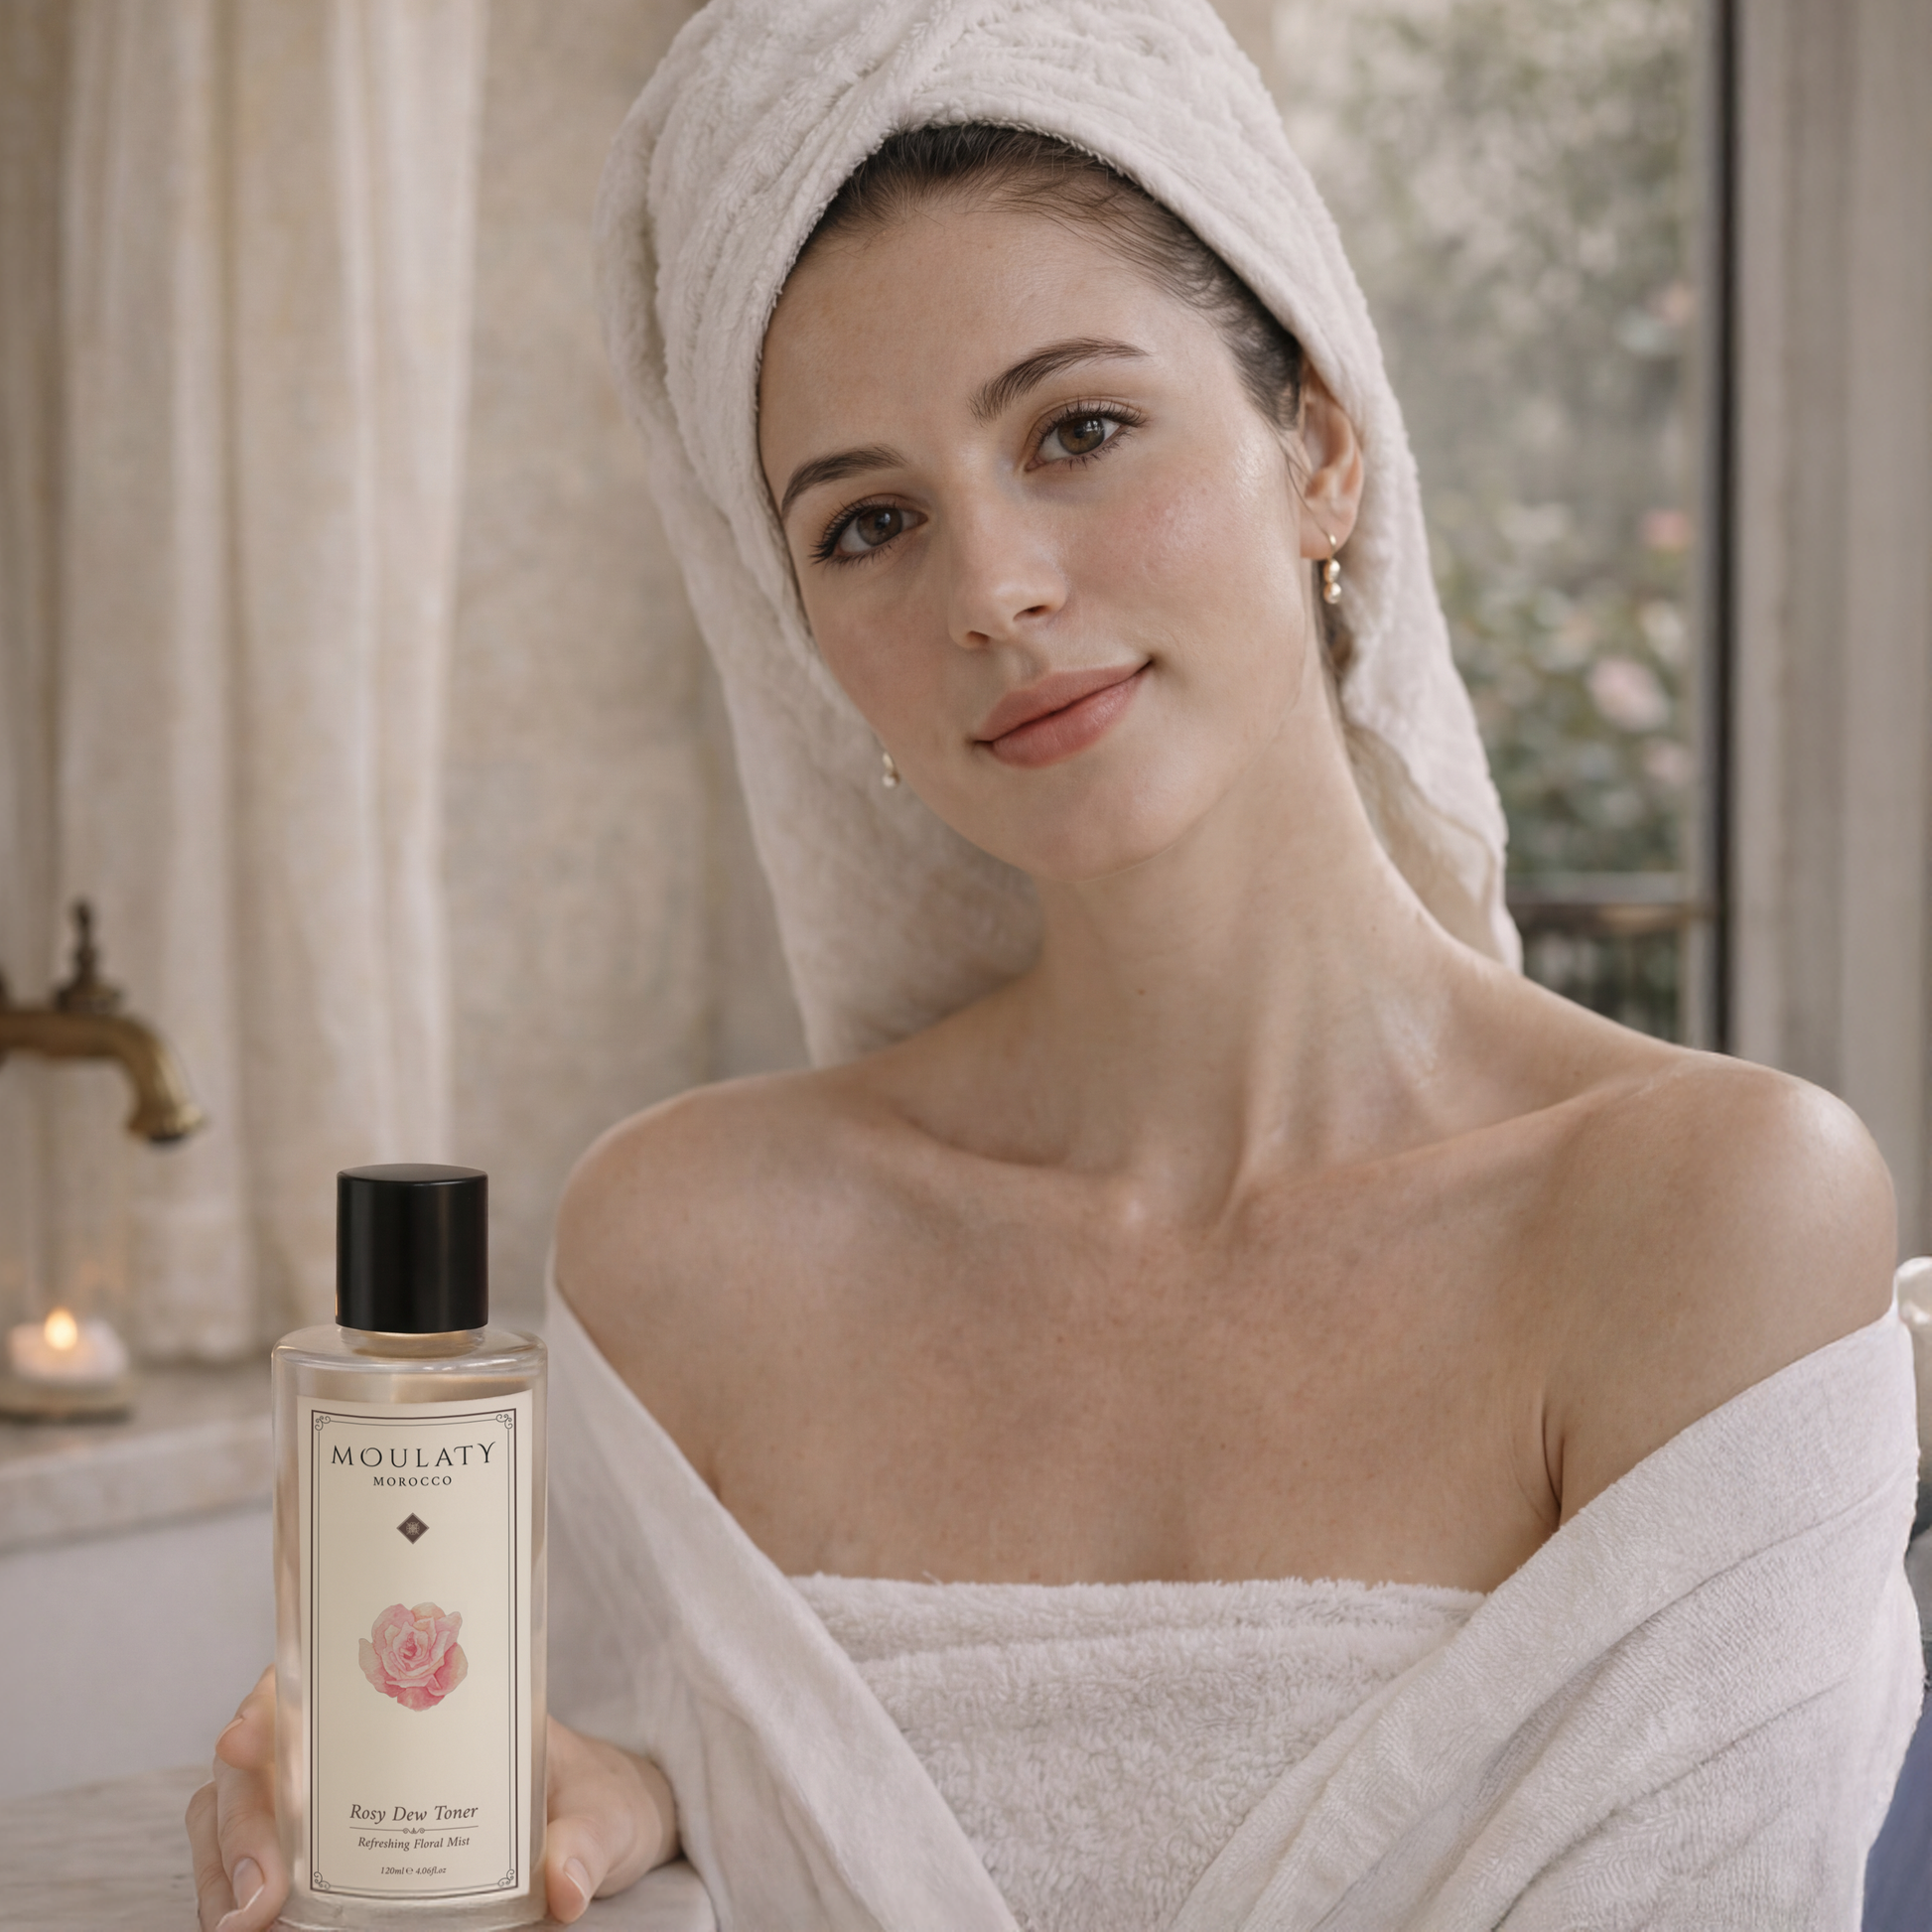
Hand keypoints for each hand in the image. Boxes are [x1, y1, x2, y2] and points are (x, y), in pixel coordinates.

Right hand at [187, 1668, 678, 1930]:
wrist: (595, 1832)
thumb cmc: (592, 1799)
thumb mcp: (603, 1814)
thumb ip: (587, 1843)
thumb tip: (564, 1887)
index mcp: (423, 1700)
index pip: (321, 1677)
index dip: (270, 1701)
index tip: (245, 1739)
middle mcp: (363, 1744)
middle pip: (261, 1758)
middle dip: (240, 1817)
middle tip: (255, 1894)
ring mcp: (337, 1803)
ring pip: (238, 1814)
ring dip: (223, 1864)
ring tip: (242, 1921)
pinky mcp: (329, 1862)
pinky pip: (255, 1866)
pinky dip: (234, 1892)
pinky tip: (248, 1924)